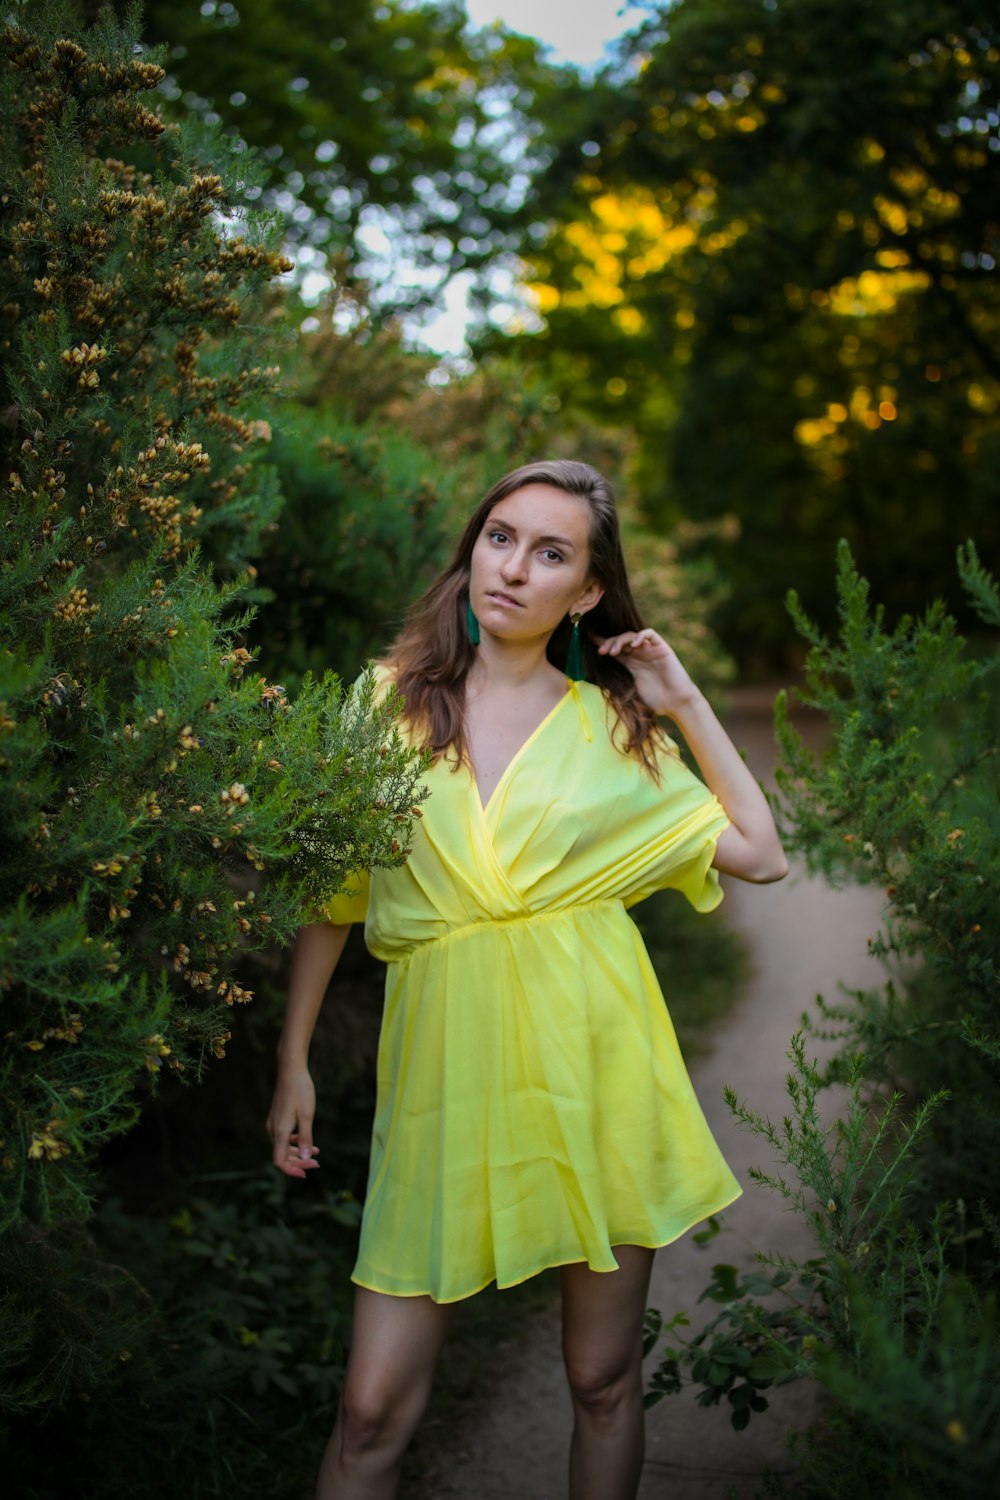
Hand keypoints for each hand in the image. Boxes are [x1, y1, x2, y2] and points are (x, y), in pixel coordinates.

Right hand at [266, 1064, 320, 1178]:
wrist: (291, 1071)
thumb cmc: (300, 1091)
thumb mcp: (307, 1115)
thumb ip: (305, 1138)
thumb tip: (304, 1158)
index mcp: (279, 1132)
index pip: (279, 1161)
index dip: (292, 1170)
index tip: (307, 1173)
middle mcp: (272, 1130)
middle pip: (282, 1156)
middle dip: (299, 1162)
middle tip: (317, 1163)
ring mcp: (273, 1124)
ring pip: (282, 1147)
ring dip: (297, 1153)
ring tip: (316, 1153)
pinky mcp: (276, 1119)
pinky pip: (283, 1138)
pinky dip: (294, 1143)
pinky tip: (307, 1141)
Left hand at [595, 628, 701, 718]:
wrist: (676, 703)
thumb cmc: (655, 701)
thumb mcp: (631, 690)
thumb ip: (619, 681)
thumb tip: (596, 682)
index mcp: (631, 664)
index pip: (614, 649)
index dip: (601, 643)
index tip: (588, 640)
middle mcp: (639, 654)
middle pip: (620, 640)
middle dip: (609, 643)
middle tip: (601, 652)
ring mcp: (650, 650)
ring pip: (632, 635)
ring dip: (620, 640)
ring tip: (614, 651)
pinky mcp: (662, 648)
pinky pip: (650, 634)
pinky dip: (640, 635)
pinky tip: (634, 644)